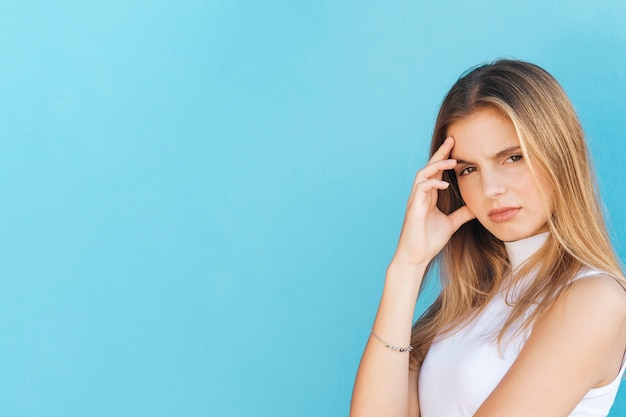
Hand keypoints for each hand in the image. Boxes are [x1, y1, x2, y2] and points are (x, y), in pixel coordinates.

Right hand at [391, 137, 474, 268]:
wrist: (416, 257)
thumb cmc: (429, 241)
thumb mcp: (451, 224)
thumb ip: (462, 213)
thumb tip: (477, 206)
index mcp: (428, 197)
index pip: (436, 172)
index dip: (445, 158)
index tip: (456, 145)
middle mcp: (420, 195)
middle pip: (429, 167)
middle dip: (440, 153)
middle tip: (452, 139)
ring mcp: (415, 200)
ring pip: (423, 174)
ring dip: (437, 165)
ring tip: (452, 161)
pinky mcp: (413, 208)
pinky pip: (420, 188)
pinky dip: (432, 183)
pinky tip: (444, 184)